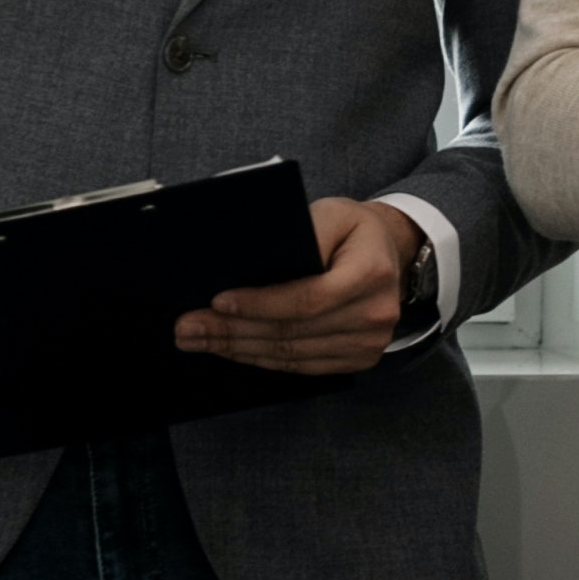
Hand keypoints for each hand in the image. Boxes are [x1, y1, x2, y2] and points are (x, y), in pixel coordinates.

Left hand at [176, 197, 417, 375]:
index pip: (307, 299)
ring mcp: (370, 343)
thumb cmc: (352, 230)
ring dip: (240, 349)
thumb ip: (302, 234)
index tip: (218, 302)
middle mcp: (376, 313)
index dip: (259, 305)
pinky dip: (264, 359)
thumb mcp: (331, 213)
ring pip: (292, 355)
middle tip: (189, 328)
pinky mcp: (359, 359)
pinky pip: (302, 366)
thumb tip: (251, 263)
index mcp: (371, 273)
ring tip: (200, 340)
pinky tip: (234, 350)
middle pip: (293, 332)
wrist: (389, 252)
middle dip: (233, 331)